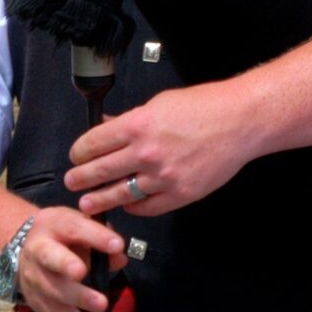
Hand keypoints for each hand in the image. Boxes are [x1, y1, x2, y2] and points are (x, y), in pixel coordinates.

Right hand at [14, 205, 126, 311]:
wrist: (23, 250)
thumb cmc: (62, 236)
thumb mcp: (79, 226)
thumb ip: (101, 239)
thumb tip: (120, 256)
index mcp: (52, 225)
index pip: (73, 227)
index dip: (95, 236)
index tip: (117, 245)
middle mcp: (38, 250)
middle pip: (50, 258)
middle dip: (65, 264)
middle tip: (82, 272)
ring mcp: (34, 278)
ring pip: (54, 291)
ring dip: (78, 299)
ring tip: (102, 306)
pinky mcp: (37, 302)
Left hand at [66, 84, 249, 217]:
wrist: (240, 122)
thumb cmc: (203, 107)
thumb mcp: (159, 103)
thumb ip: (130, 119)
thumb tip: (106, 126)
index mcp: (137, 125)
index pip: (93, 143)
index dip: (78, 153)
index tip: (76, 157)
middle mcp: (145, 152)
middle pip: (99, 171)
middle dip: (80, 179)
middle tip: (72, 183)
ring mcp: (162, 177)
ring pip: (120, 194)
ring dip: (100, 200)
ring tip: (88, 204)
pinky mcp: (180, 194)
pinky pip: (147, 207)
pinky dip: (133, 208)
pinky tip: (127, 206)